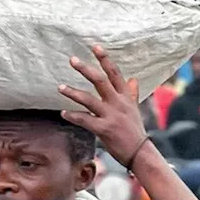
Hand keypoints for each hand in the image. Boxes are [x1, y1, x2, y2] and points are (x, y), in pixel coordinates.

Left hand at [59, 46, 148, 167]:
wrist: (140, 152)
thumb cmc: (134, 131)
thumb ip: (132, 93)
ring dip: (73, 92)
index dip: (105, 59)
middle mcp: (118, 103)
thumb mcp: (134, 109)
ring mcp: (111, 115)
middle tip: (72, 60)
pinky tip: (63, 113)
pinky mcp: (104, 129)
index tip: (95, 47)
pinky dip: (73, 116)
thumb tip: (134, 79)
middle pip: (100, 81)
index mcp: (125, 96)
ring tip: (59, 87)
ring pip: (89, 99)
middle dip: (86, 69)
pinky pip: (85, 120)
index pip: (115, 73)